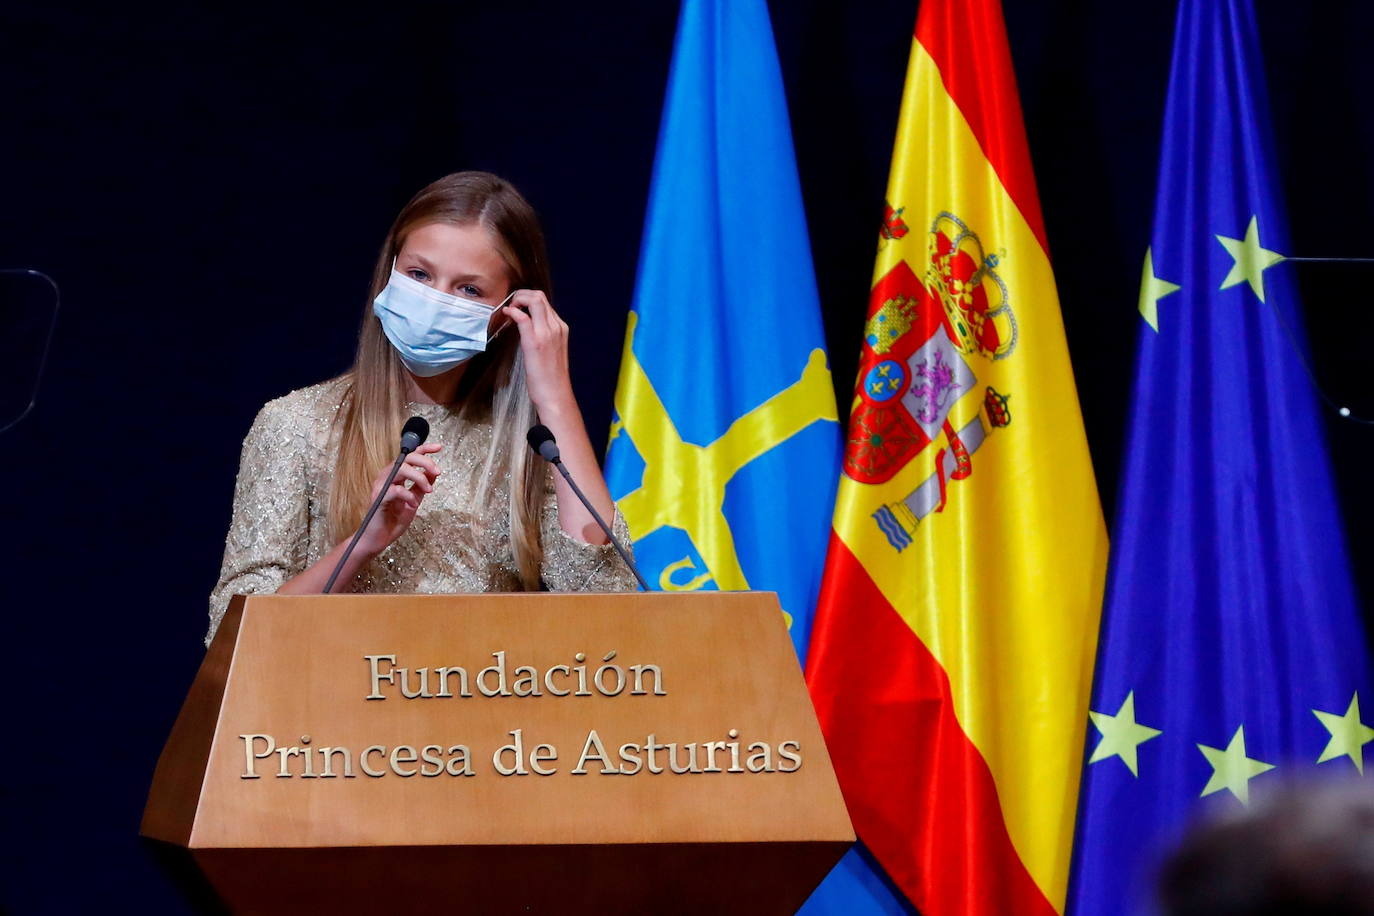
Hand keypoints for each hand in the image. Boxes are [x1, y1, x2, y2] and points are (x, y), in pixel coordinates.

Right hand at [354, 443, 442, 556]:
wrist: (379, 538)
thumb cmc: (393, 519)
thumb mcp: (414, 500)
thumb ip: (421, 486)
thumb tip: (434, 472)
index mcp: (395, 476)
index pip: (409, 456)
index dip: (424, 449)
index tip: (438, 448)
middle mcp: (387, 477)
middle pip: (406, 458)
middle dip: (425, 462)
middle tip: (438, 472)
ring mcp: (381, 486)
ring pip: (400, 469)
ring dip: (419, 477)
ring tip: (428, 490)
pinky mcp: (378, 498)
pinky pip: (395, 489)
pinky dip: (408, 495)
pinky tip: (413, 504)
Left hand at [502, 290, 574, 412]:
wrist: (556, 395)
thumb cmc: (551, 378)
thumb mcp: (552, 351)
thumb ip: (544, 336)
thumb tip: (528, 327)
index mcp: (561, 328)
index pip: (545, 302)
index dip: (528, 299)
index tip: (517, 306)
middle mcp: (556, 327)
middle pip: (539, 296)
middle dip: (521, 294)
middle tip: (511, 304)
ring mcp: (547, 333)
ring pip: (534, 301)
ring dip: (517, 300)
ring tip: (509, 309)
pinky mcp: (535, 342)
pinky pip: (523, 318)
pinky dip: (513, 311)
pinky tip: (507, 314)